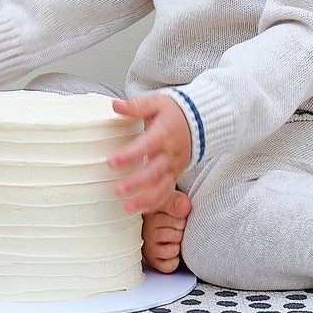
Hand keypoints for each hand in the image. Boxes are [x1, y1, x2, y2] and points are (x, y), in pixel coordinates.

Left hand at [107, 95, 192, 214]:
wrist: (201, 120)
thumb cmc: (175, 111)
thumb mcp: (157, 103)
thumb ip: (136, 106)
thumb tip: (116, 105)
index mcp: (164, 133)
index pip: (145, 146)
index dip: (129, 155)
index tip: (112, 162)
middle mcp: (170, 153)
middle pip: (153, 172)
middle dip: (136, 183)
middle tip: (118, 190)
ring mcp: (174, 166)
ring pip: (161, 187)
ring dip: (145, 199)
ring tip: (127, 207)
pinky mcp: (176, 174)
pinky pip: (167, 192)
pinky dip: (156, 203)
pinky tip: (142, 209)